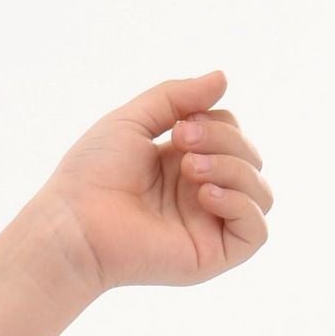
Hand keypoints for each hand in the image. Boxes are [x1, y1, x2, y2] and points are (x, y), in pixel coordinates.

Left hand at [38, 69, 272, 295]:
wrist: (73, 224)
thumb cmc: (91, 175)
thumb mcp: (134, 119)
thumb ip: (177, 96)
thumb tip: (223, 78)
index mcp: (185, 166)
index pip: (233, 136)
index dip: (218, 123)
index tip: (179, 126)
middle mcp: (200, 196)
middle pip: (251, 159)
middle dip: (225, 140)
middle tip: (181, 141)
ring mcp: (207, 227)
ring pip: (261, 193)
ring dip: (234, 168)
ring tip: (190, 168)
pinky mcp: (210, 257)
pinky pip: (257, 231)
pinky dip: (242, 204)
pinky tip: (205, 195)